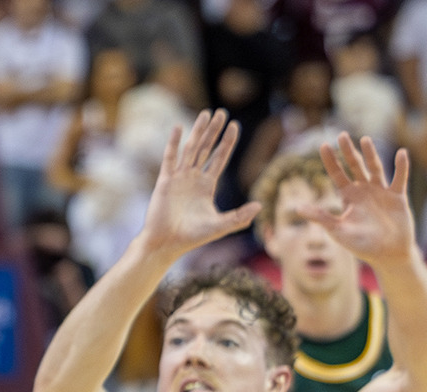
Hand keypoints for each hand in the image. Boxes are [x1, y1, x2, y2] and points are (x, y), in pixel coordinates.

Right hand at [137, 109, 259, 257]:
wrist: (165, 243)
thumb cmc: (191, 237)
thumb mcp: (220, 226)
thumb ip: (239, 216)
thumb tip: (261, 205)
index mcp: (206, 186)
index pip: (219, 158)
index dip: (227, 142)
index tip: (235, 125)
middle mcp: (193, 178)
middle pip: (206, 148)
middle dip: (214, 131)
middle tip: (222, 112)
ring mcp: (178, 178)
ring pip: (191, 149)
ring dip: (198, 131)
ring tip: (206, 113)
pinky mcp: (165, 181)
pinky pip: (170, 158)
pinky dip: (174, 143)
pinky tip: (179, 127)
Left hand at [300, 132, 416, 265]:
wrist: (387, 254)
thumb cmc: (361, 245)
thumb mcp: (337, 231)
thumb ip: (320, 217)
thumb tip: (297, 208)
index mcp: (348, 197)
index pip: (337, 174)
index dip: (330, 161)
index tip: (323, 145)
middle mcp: (363, 190)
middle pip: (354, 166)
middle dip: (348, 151)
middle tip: (341, 135)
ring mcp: (381, 191)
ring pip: (375, 168)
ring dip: (370, 154)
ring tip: (365, 139)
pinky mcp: (398, 196)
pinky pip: (400, 178)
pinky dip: (401, 166)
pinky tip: (401, 153)